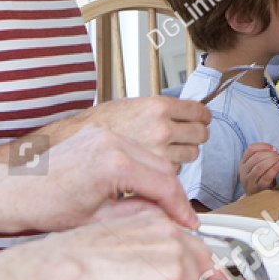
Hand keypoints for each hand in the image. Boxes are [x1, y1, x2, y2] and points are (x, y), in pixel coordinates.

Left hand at [0, 124, 196, 230]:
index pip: (164, 184)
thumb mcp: (99, 221)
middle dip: (174, 193)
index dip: (180, 207)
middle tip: (179, 215)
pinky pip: (132, 149)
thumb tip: (166, 218)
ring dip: (160, 179)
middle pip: (163, 166)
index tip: (187, 221)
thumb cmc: (43, 206)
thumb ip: (140, 215)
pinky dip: (142, 167)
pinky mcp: (97, 131)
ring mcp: (104, 133)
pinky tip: (141, 187)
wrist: (11, 190)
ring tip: (161, 204)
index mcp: (114, 164)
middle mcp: (112, 141)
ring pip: (150, 155)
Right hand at [39, 209, 225, 279]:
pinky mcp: (172, 277)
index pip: (192, 240)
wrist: (67, 268)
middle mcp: (168, 230)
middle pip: (201, 262)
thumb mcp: (121, 246)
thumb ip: (149, 256)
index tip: (221, 275)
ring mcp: (173, 252)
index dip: (210, 262)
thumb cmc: (79, 260)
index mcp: (154, 218)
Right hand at [78, 96, 210, 164]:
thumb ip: (161, 111)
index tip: (204, 118)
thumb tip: (188, 113)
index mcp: (157, 107)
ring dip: (184, 153)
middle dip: (196, 136)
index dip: (203, 116)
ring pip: (191, 155)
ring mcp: (158, 152)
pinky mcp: (152, 173)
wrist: (74, 145)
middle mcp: (160, 129)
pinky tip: (155, 163)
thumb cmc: (99, 127)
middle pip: (199, 135)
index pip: (197, 111)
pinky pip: (175, 170)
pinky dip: (170, 169)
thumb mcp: (132, 107)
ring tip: (168, 151)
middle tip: (189, 136)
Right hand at [239, 143, 278, 193]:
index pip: (250, 149)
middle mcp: (244, 171)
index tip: (273, 148)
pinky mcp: (257, 188)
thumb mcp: (256, 168)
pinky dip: (275, 169)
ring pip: (261, 166)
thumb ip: (263, 158)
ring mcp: (249, 181)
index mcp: (243, 163)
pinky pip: (266, 177)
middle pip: (257, 157)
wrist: (255, 199)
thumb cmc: (259, 180)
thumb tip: (275, 150)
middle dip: (271, 154)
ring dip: (273, 160)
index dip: (263, 146)